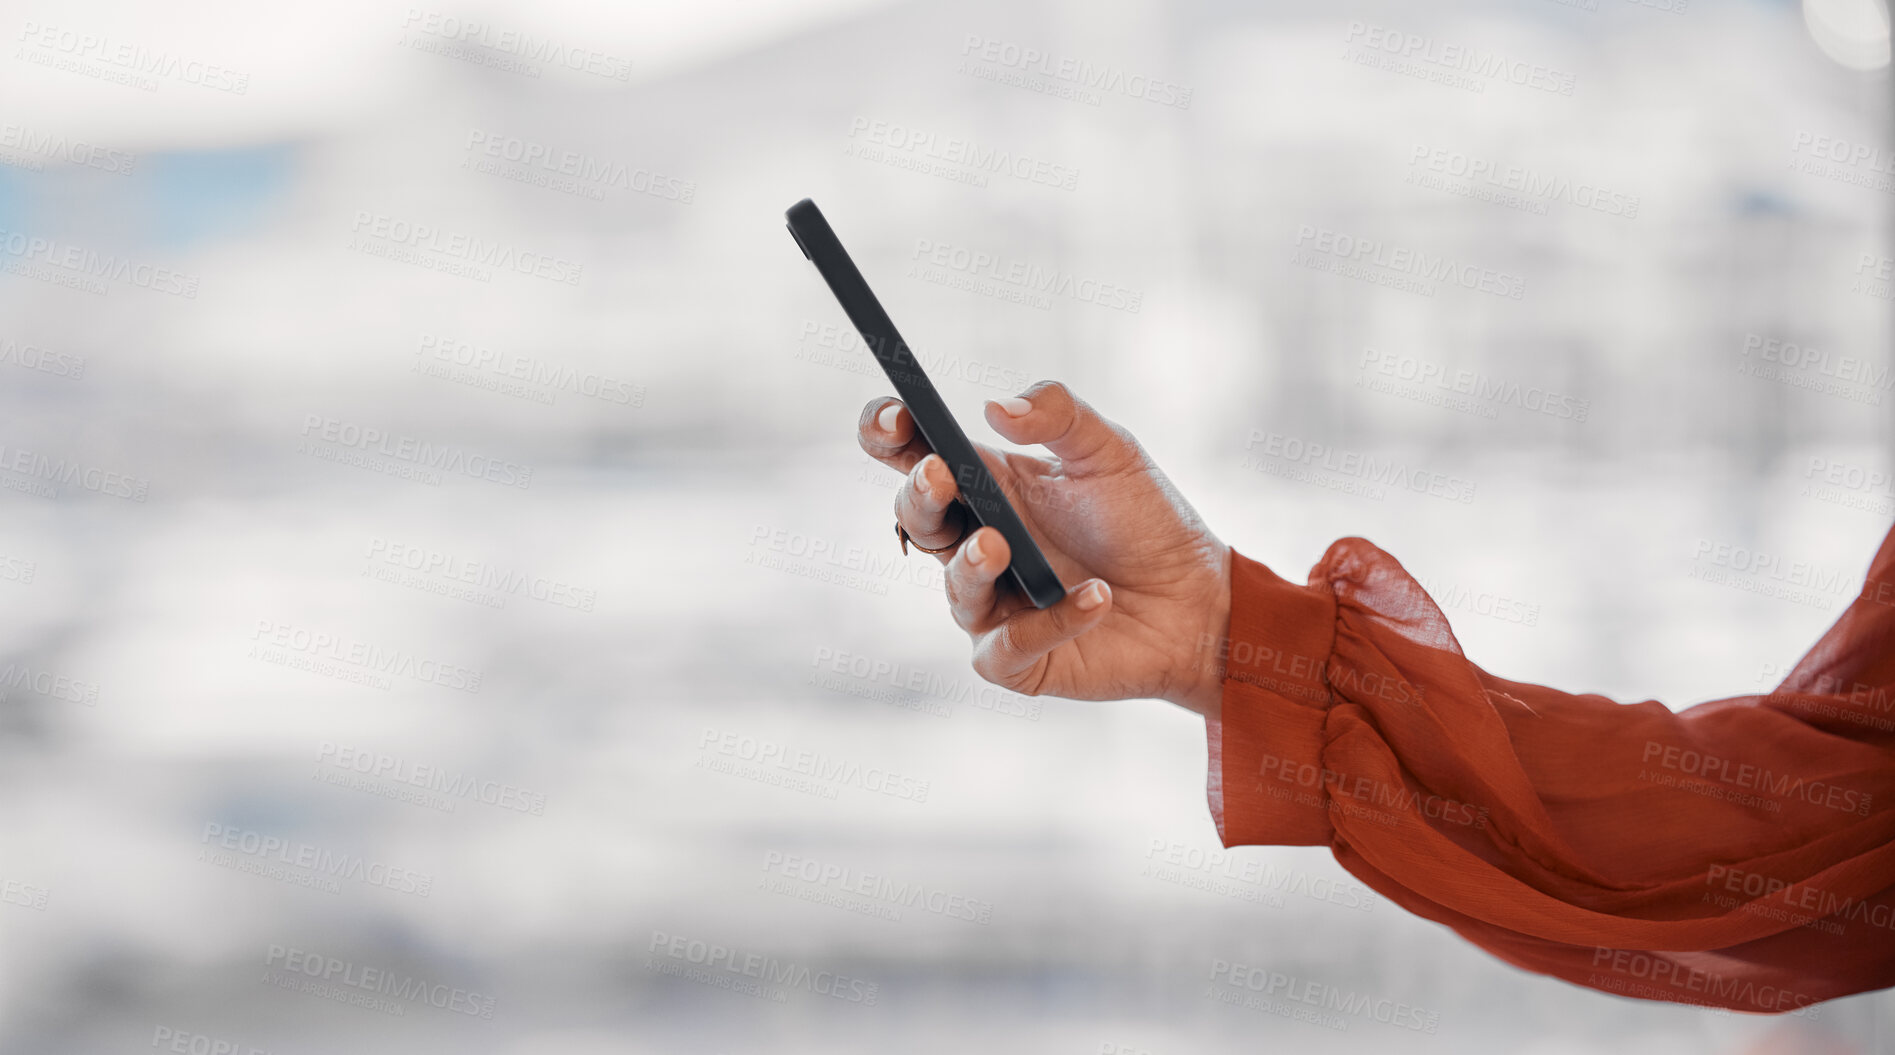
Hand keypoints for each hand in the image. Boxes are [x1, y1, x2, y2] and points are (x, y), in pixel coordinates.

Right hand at [858, 380, 1231, 715]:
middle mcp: (977, 543)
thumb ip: (1059, 415)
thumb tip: (996, 407)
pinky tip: (1096, 597)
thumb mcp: (1110, 451)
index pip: (913, 454)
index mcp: (986, 485)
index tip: (894, 417)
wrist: (1197, 599)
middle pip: (917, 518)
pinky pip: (1008, 646)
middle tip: (940, 474)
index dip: (887, 433)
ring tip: (999, 545)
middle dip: (918, 496)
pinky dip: (1049, 623)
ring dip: (970, 565)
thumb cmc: (1143, 521)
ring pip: (955, 588)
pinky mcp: (1016, 660)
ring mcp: (992, 605)